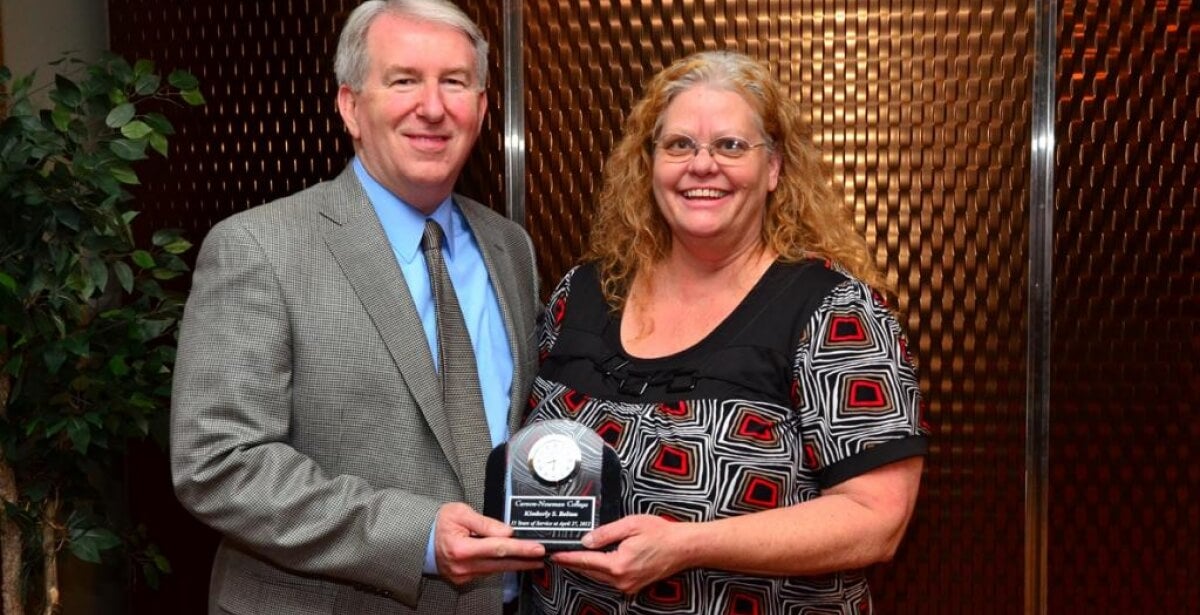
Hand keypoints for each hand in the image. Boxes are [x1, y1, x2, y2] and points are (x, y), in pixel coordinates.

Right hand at [434, 502, 545, 584]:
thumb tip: (507, 531)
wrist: (420, 539)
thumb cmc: (439, 523)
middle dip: (524, 559)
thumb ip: (485, 523)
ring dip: (514, 563)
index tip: (536, 548)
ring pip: (495, 569)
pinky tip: (510, 560)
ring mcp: (463, 575)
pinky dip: (499, 565)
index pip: (498, 548)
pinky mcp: (464, 579)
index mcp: (461, 548)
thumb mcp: (460, 513)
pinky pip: (487, 571)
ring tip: (531, 558)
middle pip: (501, 563)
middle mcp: (463, 566)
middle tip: (542, 556)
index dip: (520, 548)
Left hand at [550, 514, 689, 594]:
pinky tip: (596, 561)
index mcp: (618, 565)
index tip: (554, 555)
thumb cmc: (661, 534)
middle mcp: (621, 580)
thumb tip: (586, 540)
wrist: (684, 548)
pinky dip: (600, 570)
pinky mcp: (633, 586)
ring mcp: (628, 586)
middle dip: (574, 562)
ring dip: (587, 566)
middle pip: (589, 571)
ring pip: (598, 577)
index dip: (568, 557)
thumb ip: (605, 533)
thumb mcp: (630, 525)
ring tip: (574, 555)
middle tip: (560, 553)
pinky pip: (609, 579)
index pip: (585, 561)